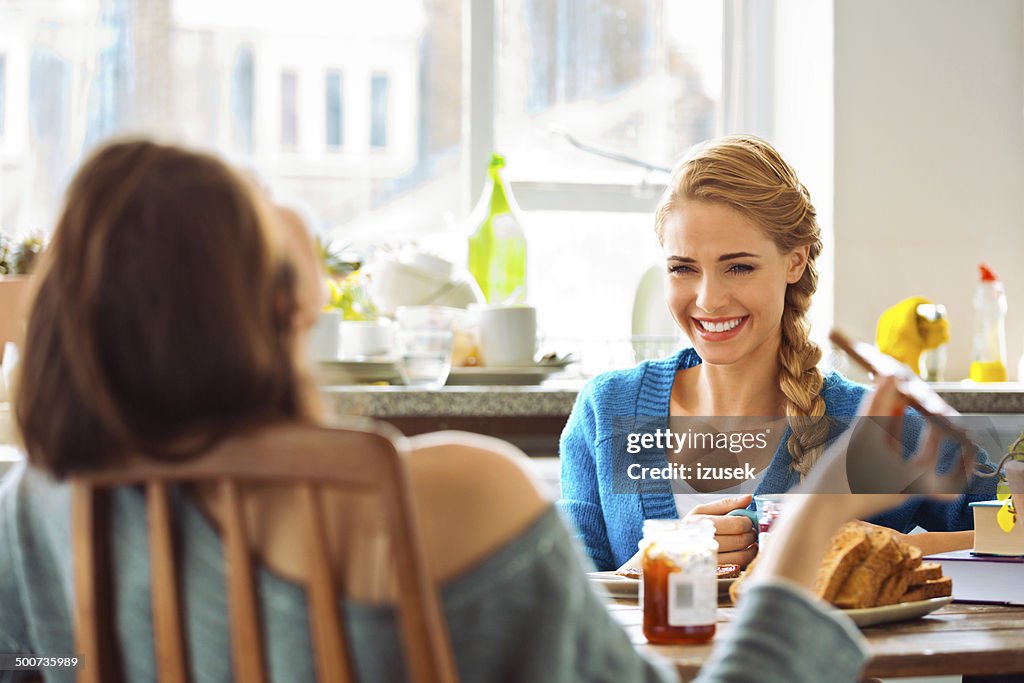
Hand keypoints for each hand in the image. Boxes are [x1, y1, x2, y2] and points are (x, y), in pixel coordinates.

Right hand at [686, 494, 757, 566]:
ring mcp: (709, 560)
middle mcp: (704, 543)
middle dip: (750, 534)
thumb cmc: (691, 527)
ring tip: (750, 542)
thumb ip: (726, 504)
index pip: (736, 524)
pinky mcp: (713, 572)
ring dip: (752, 548)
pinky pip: (737, 568)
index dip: (747, 521)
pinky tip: (744, 553)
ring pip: (741, 556)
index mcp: (701, 524)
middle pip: (740, 540)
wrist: (675, 548)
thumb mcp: (702, 511)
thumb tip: (748, 498)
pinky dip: (746, 560)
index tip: (747, 520)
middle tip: (750, 531)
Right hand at [797, 375, 960, 519]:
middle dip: (922, 429)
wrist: (814, 512)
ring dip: (896, 427)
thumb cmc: (845, 480)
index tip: (955, 429)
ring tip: (893, 402)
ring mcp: (884, 487)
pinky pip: (881, 458)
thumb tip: (892, 375)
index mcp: (915, 481)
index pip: (948, 467)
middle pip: (923, 455)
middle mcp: (904, 486)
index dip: (955, 448)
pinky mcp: (865, 485)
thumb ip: (879, 404)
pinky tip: (870, 419)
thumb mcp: (864, 435)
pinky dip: (879, 438)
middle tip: (922, 407)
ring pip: (899, 453)